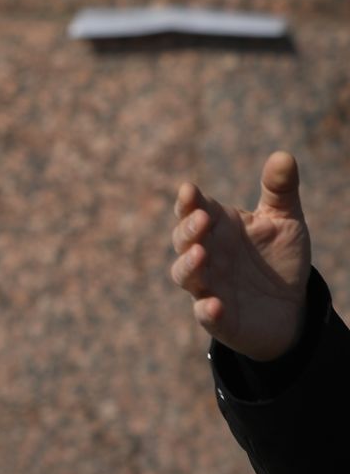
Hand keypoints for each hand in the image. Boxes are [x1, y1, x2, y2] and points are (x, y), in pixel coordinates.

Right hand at [172, 151, 311, 360]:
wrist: (291, 307)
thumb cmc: (278, 258)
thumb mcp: (285, 221)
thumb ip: (280, 190)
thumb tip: (282, 155)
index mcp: (217, 228)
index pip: (193, 210)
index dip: (188, 201)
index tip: (189, 190)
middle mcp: (206, 255)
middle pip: (183, 240)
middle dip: (188, 229)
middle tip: (202, 219)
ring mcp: (208, 286)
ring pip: (185, 275)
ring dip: (188, 265)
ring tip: (200, 254)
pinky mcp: (218, 317)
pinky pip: (206, 314)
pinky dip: (207, 310)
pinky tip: (215, 304)